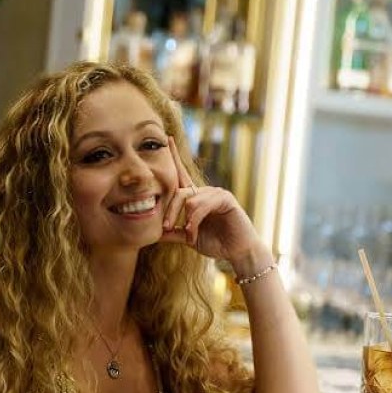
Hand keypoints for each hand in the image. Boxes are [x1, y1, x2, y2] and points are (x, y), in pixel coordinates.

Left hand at [160, 137, 264, 266]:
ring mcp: (216, 193)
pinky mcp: (225, 198)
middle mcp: (205, 192)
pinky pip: (203, 204)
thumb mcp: (189, 237)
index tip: (167, 140)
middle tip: (166, 227)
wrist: (237, 252)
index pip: (182, 175)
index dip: (174, 158)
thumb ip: (173, 232)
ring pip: (190, 199)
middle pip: (179, 192)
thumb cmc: (216, 243)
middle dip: (170, 210)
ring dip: (186, 219)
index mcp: (196, 198)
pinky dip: (195, 219)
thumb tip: (154, 232)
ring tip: (188, 234)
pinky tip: (194, 230)